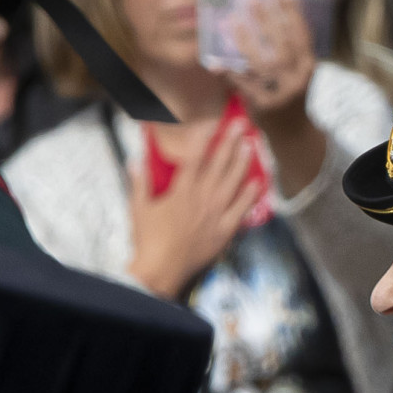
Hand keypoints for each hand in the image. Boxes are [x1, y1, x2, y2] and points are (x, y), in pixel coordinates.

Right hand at [127, 120, 260, 298]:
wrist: (161, 270)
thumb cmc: (148, 241)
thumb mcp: (138, 208)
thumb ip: (139, 183)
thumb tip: (135, 161)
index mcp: (181, 191)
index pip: (195, 156)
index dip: (203, 137)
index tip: (211, 122)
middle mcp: (202, 198)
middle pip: (219, 164)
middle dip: (229, 141)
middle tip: (239, 124)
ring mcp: (216, 214)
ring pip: (233, 182)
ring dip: (243, 161)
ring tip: (250, 144)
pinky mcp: (224, 231)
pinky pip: (241, 209)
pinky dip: (250, 195)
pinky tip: (258, 183)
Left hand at [229, 0, 323, 194]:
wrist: (292, 134)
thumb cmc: (291, 94)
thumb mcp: (298, 72)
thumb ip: (290, 50)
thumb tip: (269, 15)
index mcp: (308, 67)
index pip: (302, 34)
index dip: (293, 13)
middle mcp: (297, 79)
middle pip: (282, 45)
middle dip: (268, 20)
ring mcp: (280, 93)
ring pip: (261, 62)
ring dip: (245, 41)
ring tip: (233, 22)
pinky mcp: (263, 105)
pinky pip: (243, 84)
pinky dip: (229, 73)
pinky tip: (215, 62)